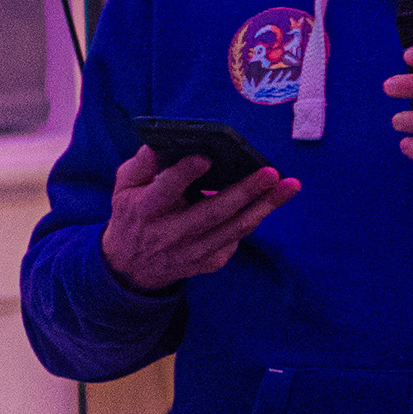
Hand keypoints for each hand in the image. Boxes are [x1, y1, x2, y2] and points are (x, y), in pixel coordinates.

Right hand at [100, 146, 297, 293]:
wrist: (132, 268)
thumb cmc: (132, 216)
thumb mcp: (123, 188)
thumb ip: (140, 165)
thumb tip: (159, 144)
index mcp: (146, 209)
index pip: (166, 190)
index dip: (185, 174)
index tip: (205, 157)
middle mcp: (171, 233)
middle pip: (213, 212)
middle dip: (245, 192)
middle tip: (271, 173)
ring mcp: (192, 252)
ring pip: (234, 229)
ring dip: (264, 207)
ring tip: (289, 187)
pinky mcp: (207, 262)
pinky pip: (235, 240)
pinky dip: (252, 221)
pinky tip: (269, 203)